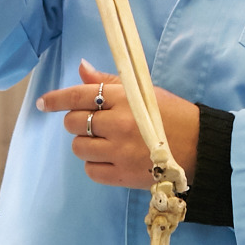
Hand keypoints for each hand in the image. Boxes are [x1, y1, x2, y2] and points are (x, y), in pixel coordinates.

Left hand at [37, 60, 199, 189]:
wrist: (200, 148)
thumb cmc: (174, 116)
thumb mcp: (144, 92)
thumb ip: (109, 82)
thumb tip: (81, 68)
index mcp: (125, 99)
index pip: (79, 95)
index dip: (57, 99)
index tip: (44, 103)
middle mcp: (118, 124)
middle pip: (74, 122)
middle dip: (76, 121)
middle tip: (92, 122)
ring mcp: (119, 152)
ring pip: (79, 147)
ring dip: (85, 143)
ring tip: (104, 141)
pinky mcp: (122, 176)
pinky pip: (90, 170)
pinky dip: (94, 164)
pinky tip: (109, 158)